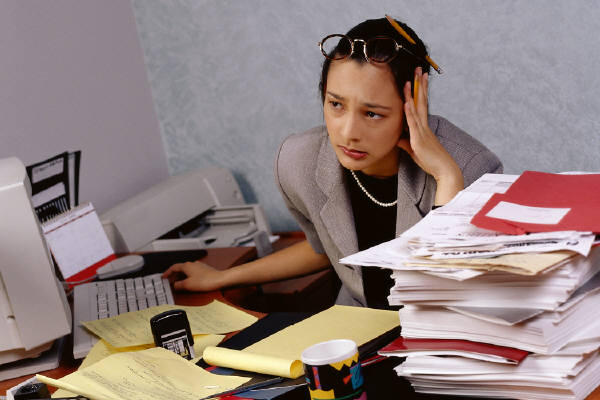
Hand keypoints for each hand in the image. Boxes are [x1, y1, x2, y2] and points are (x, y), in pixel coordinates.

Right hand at [162, 261, 225, 291]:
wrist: (221, 280)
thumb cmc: (206, 281)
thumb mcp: (188, 285)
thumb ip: (178, 285)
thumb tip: (175, 285)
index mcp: (187, 266)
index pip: (173, 267)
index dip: (167, 272)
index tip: (164, 276)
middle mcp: (193, 264)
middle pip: (180, 269)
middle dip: (174, 275)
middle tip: (170, 282)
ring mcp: (199, 267)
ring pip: (187, 271)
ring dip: (181, 277)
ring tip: (179, 284)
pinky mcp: (205, 271)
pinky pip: (193, 273)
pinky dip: (188, 277)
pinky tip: (190, 283)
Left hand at [397, 67, 463, 203]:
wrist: (444, 170)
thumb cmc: (431, 162)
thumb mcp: (414, 151)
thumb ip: (406, 143)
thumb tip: (398, 138)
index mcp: (424, 127)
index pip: (421, 105)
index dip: (419, 91)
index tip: (419, 78)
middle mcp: (424, 125)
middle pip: (421, 100)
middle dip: (420, 84)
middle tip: (419, 69)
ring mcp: (423, 130)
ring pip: (417, 107)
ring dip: (415, 92)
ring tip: (413, 77)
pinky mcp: (419, 139)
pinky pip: (414, 123)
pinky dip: (409, 112)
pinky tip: (406, 101)